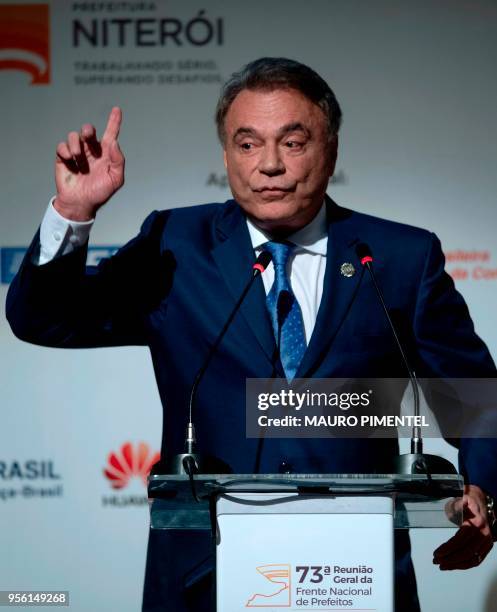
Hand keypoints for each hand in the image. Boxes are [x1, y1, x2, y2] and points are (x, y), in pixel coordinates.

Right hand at [54, 106, 124, 220]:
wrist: (80, 203)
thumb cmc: (100, 193)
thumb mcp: (115, 180)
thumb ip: (118, 161)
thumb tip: (114, 142)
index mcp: (106, 154)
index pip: (111, 134)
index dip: (114, 122)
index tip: (117, 109)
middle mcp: (91, 151)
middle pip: (89, 131)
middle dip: (88, 129)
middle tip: (88, 135)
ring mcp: (77, 154)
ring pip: (74, 136)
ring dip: (76, 144)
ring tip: (77, 157)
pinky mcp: (64, 158)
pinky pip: (62, 146)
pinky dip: (65, 150)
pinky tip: (70, 160)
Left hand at [433, 484, 492, 569]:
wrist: (482, 502)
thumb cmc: (469, 500)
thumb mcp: (462, 497)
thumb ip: (458, 503)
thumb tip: (455, 506)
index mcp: (477, 522)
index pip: (461, 540)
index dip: (448, 548)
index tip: (437, 553)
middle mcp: (484, 534)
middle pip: (466, 552)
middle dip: (450, 559)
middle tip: (435, 561)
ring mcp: (487, 542)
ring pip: (472, 559)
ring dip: (456, 564)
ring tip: (441, 565)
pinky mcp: (486, 547)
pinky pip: (476, 560)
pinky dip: (464, 565)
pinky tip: (453, 565)